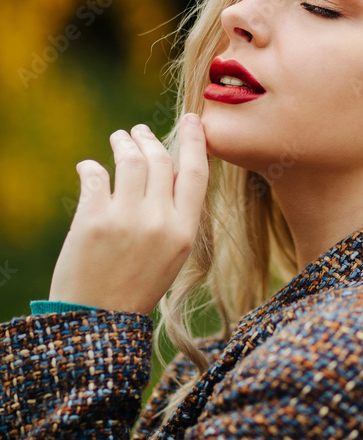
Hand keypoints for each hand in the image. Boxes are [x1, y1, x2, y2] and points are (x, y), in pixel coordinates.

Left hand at [49, 114, 209, 315]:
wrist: (99, 319)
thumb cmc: (136, 286)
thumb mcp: (171, 255)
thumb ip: (174, 215)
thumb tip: (167, 170)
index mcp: (185, 232)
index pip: (196, 173)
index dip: (194, 142)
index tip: (193, 120)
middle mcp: (159, 222)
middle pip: (160, 160)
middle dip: (148, 139)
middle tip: (137, 132)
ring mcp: (126, 220)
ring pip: (130, 160)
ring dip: (123, 143)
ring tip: (118, 139)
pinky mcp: (93, 220)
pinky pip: (95, 175)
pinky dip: (91, 166)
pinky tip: (89, 168)